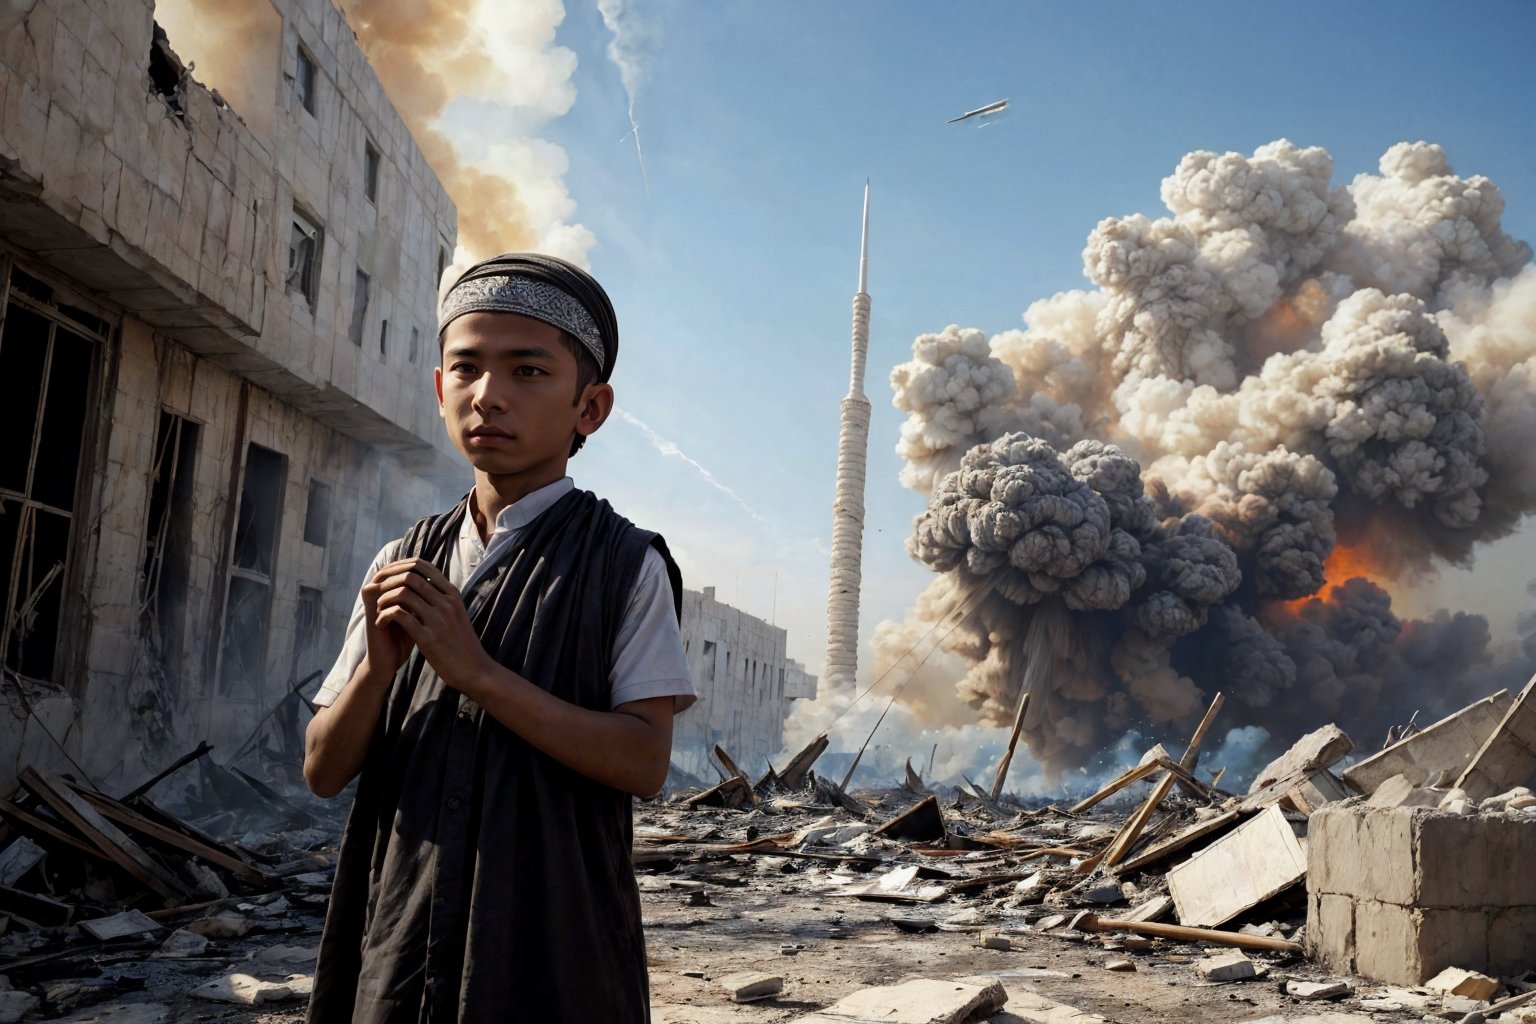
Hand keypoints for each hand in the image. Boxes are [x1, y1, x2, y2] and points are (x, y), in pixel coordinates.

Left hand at [370, 558, 495, 694]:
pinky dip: (385, 616)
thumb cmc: (462, 644)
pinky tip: (380, 623)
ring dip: (385, 599)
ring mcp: (438, 619)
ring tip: (378, 609)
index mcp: (453, 595)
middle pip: (411, 577)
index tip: (390, 578)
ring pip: (403, 594)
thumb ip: (443, 599)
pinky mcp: (428, 637)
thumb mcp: (457, 615)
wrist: (475, 670)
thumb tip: (425, 585)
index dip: (402, 567)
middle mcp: (446, 603)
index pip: (424, 566)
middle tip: (379, 593)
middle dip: (389, 582)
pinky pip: (400, 616)